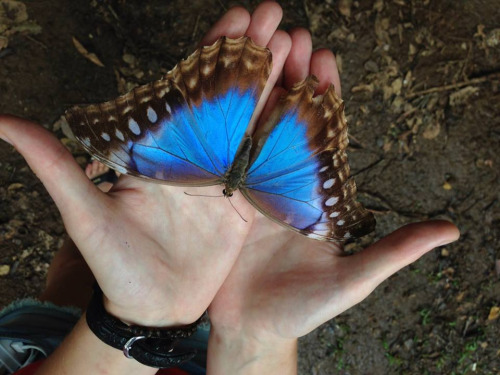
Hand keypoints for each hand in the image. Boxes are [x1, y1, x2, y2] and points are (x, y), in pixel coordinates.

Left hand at [0, 3, 287, 327]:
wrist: (151, 308)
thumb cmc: (115, 265)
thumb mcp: (85, 216)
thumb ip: (56, 167)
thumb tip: (1, 120)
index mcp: (163, 148)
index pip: (190, 87)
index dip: (213, 51)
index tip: (237, 17)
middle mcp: (197, 155)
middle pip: (230, 95)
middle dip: (255, 55)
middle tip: (277, 18)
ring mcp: (226, 177)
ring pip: (256, 122)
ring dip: (278, 85)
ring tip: (301, 48)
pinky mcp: (249, 203)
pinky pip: (272, 164)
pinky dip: (290, 135)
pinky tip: (310, 105)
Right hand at [207, 18, 459, 373]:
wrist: (250, 328)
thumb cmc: (301, 309)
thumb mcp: (350, 283)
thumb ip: (393, 253)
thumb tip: (450, 231)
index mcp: (316, 195)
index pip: (325, 135)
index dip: (326, 97)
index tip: (324, 59)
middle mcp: (283, 184)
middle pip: (287, 121)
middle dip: (289, 78)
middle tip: (288, 37)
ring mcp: (250, 188)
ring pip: (254, 129)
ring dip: (256, 89)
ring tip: (255, 48)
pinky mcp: (221, 199)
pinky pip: (221, 155)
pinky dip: (220, 123)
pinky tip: (217, 92)